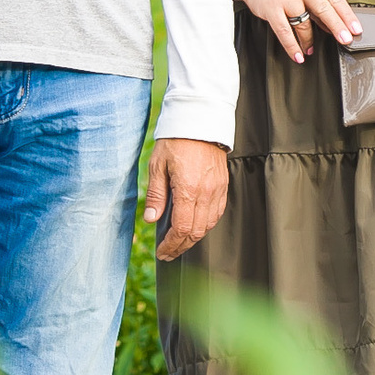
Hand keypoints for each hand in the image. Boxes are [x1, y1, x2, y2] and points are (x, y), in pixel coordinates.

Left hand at [143, 137, 230, 260]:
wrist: (200, 121)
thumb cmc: (176, 141)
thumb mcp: (158, 166)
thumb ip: (156, 194)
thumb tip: (152, 219)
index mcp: (188, 189)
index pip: (181, 228)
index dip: (171, 244)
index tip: (162, 252)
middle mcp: (206, 193)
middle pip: (196, 231)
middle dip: (181, 246)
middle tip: (168, 253)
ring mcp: (217, 189)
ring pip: (208, 225)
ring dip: (194, 238)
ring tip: (180, 243)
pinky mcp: (223, 185)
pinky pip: (217, 213)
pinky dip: (206, 225)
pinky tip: (195, 226)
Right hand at [232, 0, 358, 62]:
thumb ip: (319, 0)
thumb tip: (334, 25)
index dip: (347, 15)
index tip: (356, 29)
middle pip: (323, 8)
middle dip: (337, 26)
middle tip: (346, 40)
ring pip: (304, 23)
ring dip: (310, 40)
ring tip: (312, 49)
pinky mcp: (271, 8)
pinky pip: (284, 31)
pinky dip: (292, 46)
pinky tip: (299, 54)